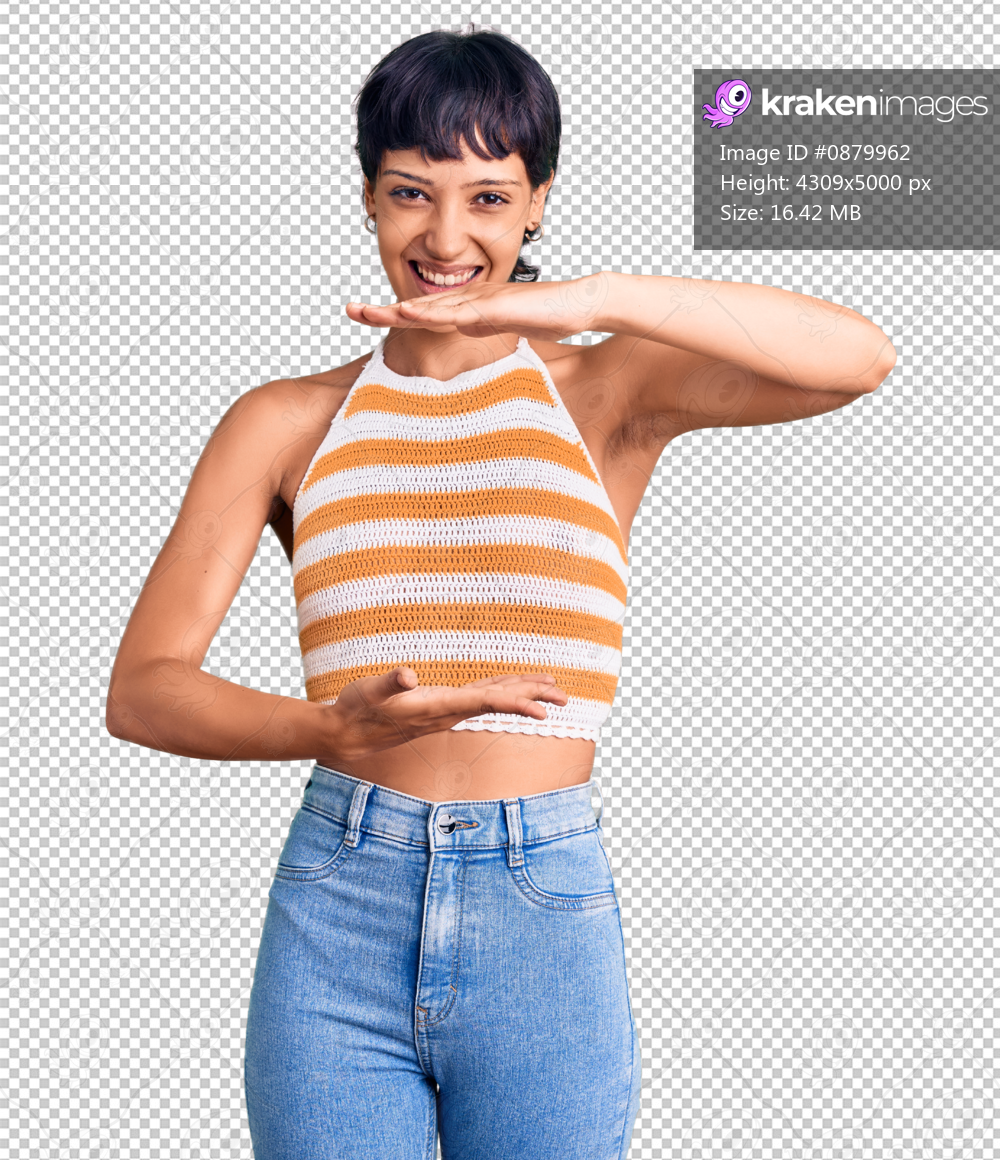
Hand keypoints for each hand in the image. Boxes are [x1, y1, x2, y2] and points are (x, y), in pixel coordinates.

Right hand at [319, 666, 569, 763]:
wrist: (346, 735)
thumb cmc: (357, 709)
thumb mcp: (369, 691)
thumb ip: (389, 683)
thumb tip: (407, 674)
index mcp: (438, 707)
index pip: (485, 703)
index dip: (515, 704)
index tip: (543, 712)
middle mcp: (449, 712)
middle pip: (498, 702)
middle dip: (531, 698)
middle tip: (564, 697)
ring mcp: (447, 711)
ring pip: (493, 699)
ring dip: (522, 693)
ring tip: (551, 688)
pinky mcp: (441, 706)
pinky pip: (481, 697)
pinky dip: (501, 689)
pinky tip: (511, 685)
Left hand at [344, 272, 611, 341]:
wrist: (579, 303)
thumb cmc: (549, 314)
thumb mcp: (507, 325)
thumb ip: (484, 326)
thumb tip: (465, 329)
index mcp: (468, 307)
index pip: (425, 312)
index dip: (394, 315)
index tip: (367, 317)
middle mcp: (468, 299)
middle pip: (418, 306)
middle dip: (382, 311)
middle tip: (349, 310)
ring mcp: (479, 301)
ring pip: (429, 307)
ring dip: (395, 311)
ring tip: (366, 312)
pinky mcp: (492, 306)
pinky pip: (455, 312)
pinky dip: (429, 313)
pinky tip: (407, 312)